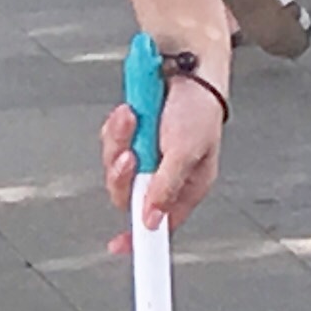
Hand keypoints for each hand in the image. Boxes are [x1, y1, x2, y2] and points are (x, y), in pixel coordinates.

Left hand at [100, 74, 223, 235]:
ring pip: (116, 166)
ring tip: (134, 118)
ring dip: (120, 141)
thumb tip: (152, 219)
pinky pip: (112, 142)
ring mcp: (146, 155)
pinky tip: (130, 112)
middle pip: (128, 194)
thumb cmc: (198, 106)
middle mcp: (164, 174)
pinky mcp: (133, 137)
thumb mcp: (185, 151)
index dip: (139, 236)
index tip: (120, 246)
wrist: (186, 64)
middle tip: (130, 155)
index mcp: (187, 186)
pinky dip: (117, 128)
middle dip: (123, 173)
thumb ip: (166, 187)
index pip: (161, 222)